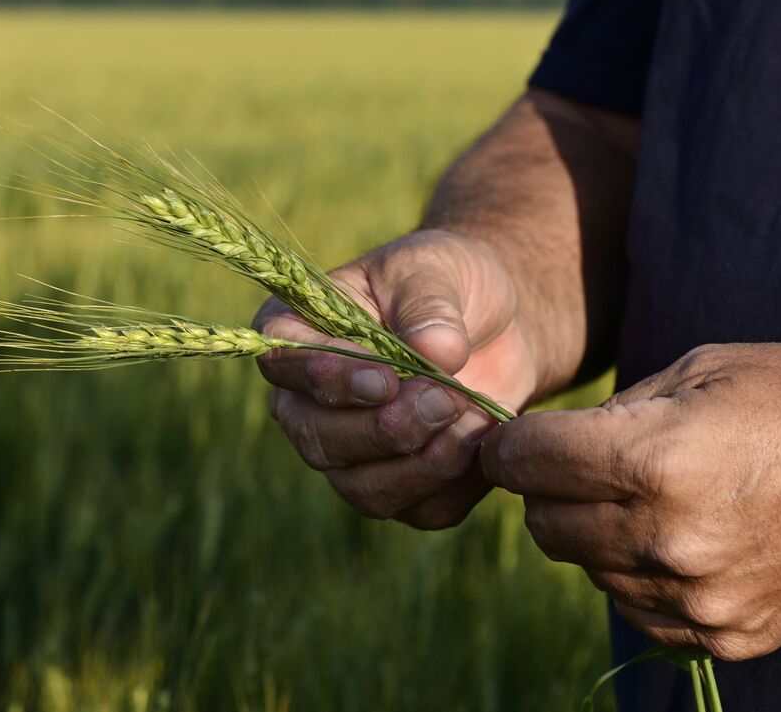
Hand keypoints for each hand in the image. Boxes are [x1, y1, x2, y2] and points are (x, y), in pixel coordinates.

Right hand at [254, 229, 541, 528]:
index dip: (330, 381)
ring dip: (422, 466)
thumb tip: (436, 352)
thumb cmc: (447, 282)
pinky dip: (458, 485)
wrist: (495, 323)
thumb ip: (430, 307)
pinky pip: (420, 510)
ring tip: (474, 421)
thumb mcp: (437, 271)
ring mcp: (351, 452)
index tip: (385, 380)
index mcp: (297, 333)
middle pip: (319, 440)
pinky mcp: (402, 486)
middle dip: (384, 429)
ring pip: (364, 489)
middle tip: (445, 398)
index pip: (286, 366)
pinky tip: (487, 442)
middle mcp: (309, 402)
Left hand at [482, 343, 780, 658]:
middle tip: (573, 464)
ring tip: (642, 495)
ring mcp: (698, 596)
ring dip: (593, 532)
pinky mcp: (728, 634)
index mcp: (657, 460)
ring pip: (587, 569)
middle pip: (544, 523)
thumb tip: (559, 443)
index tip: (508, 441)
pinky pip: (638, 610)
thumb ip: (618, 409)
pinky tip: (673, 537)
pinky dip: (635, 574)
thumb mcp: (707, 368)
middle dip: (543, 489)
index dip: (507, 446)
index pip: (527, 462)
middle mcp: (668, 538)